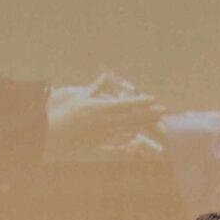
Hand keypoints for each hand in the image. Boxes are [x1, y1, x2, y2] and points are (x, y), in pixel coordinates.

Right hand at [43, 71, 162, 161]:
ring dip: (143, 125)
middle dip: (150, 114)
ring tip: (156, 120)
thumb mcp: (82, 97)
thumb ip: (97, 87)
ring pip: (130, 130)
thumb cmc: (68, 113)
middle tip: (164, 111)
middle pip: (133, 118)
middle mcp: (105, 121)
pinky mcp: (101, 144)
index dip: (142, 102)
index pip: (126, 104)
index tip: (154, 99)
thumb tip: (105, 76)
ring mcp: (104, 134)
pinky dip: (131, 137)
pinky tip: (138, 132)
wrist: (55, 134)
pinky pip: (120, 141)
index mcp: (101, 108)